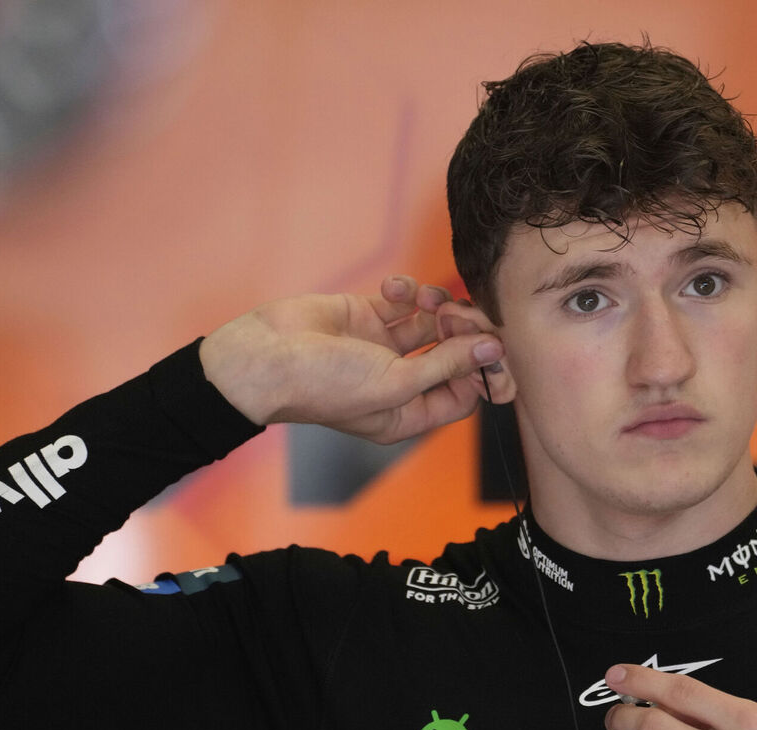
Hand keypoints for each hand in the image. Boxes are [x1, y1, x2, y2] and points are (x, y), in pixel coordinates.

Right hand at [199, 276, 502, 443]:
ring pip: (433, 322)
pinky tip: (394, 288)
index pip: (465, 392)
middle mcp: (400, 381)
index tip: (490, 345)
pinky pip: (404, 300)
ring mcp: (385, 347)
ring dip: (437, 305)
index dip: (480, 369)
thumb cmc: (323, 385)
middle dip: (463, 332)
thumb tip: (493, 349)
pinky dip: (406, 290)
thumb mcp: (394, 382)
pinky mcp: (368, 316)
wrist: (263, 357)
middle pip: (454, 354)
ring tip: (425, 300)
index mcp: (408, 413)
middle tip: (462, 315)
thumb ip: (446, 363)